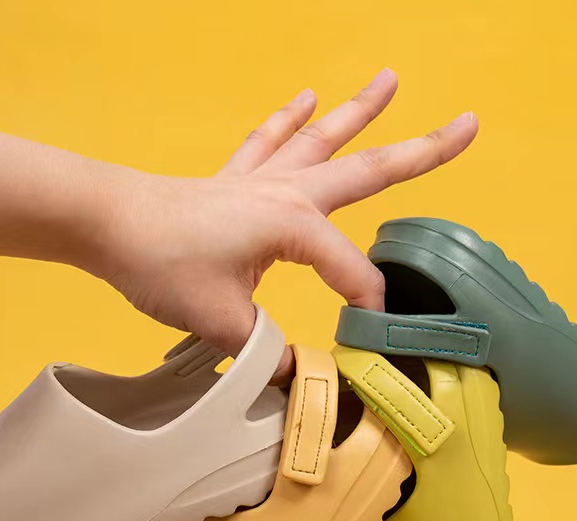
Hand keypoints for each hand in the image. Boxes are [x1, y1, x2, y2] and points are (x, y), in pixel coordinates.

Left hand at [79, 68, 477, 381]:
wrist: (106, 222)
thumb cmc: (162, 263)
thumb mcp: (224, 324)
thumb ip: (268, 354)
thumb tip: (295, 384)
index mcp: (293, 225)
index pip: (350, 269)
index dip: (363, 303)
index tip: (366, 334)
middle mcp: (287, 192)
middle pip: (367, 170)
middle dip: (422, 151)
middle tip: (470, 124)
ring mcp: (261, 179)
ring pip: (323, 141)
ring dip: (360, 112)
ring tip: (391, 79)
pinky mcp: (234, 179)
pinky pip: (270, 142)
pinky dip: (290, 120)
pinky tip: (308, 97)